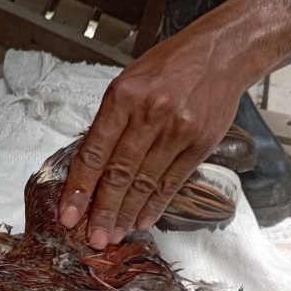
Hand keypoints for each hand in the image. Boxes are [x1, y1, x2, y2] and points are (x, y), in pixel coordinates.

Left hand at [58, 25, 249, 247]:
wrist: (222, 53)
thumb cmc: (168, 66)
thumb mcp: (128, 82)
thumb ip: (109, 122)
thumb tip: (89, 166)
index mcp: (123, 98)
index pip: (94, 153)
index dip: (79, 188)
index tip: (68, 214)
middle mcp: (150, 114)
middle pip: (119, 174)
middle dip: (102, 211)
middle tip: (92, 238)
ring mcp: (177, 131)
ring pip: (144, 182)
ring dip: (127, 214)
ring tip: (113, 235)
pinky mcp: (200, 144)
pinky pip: (172, 182)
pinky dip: (155, 205)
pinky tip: (142, 221)